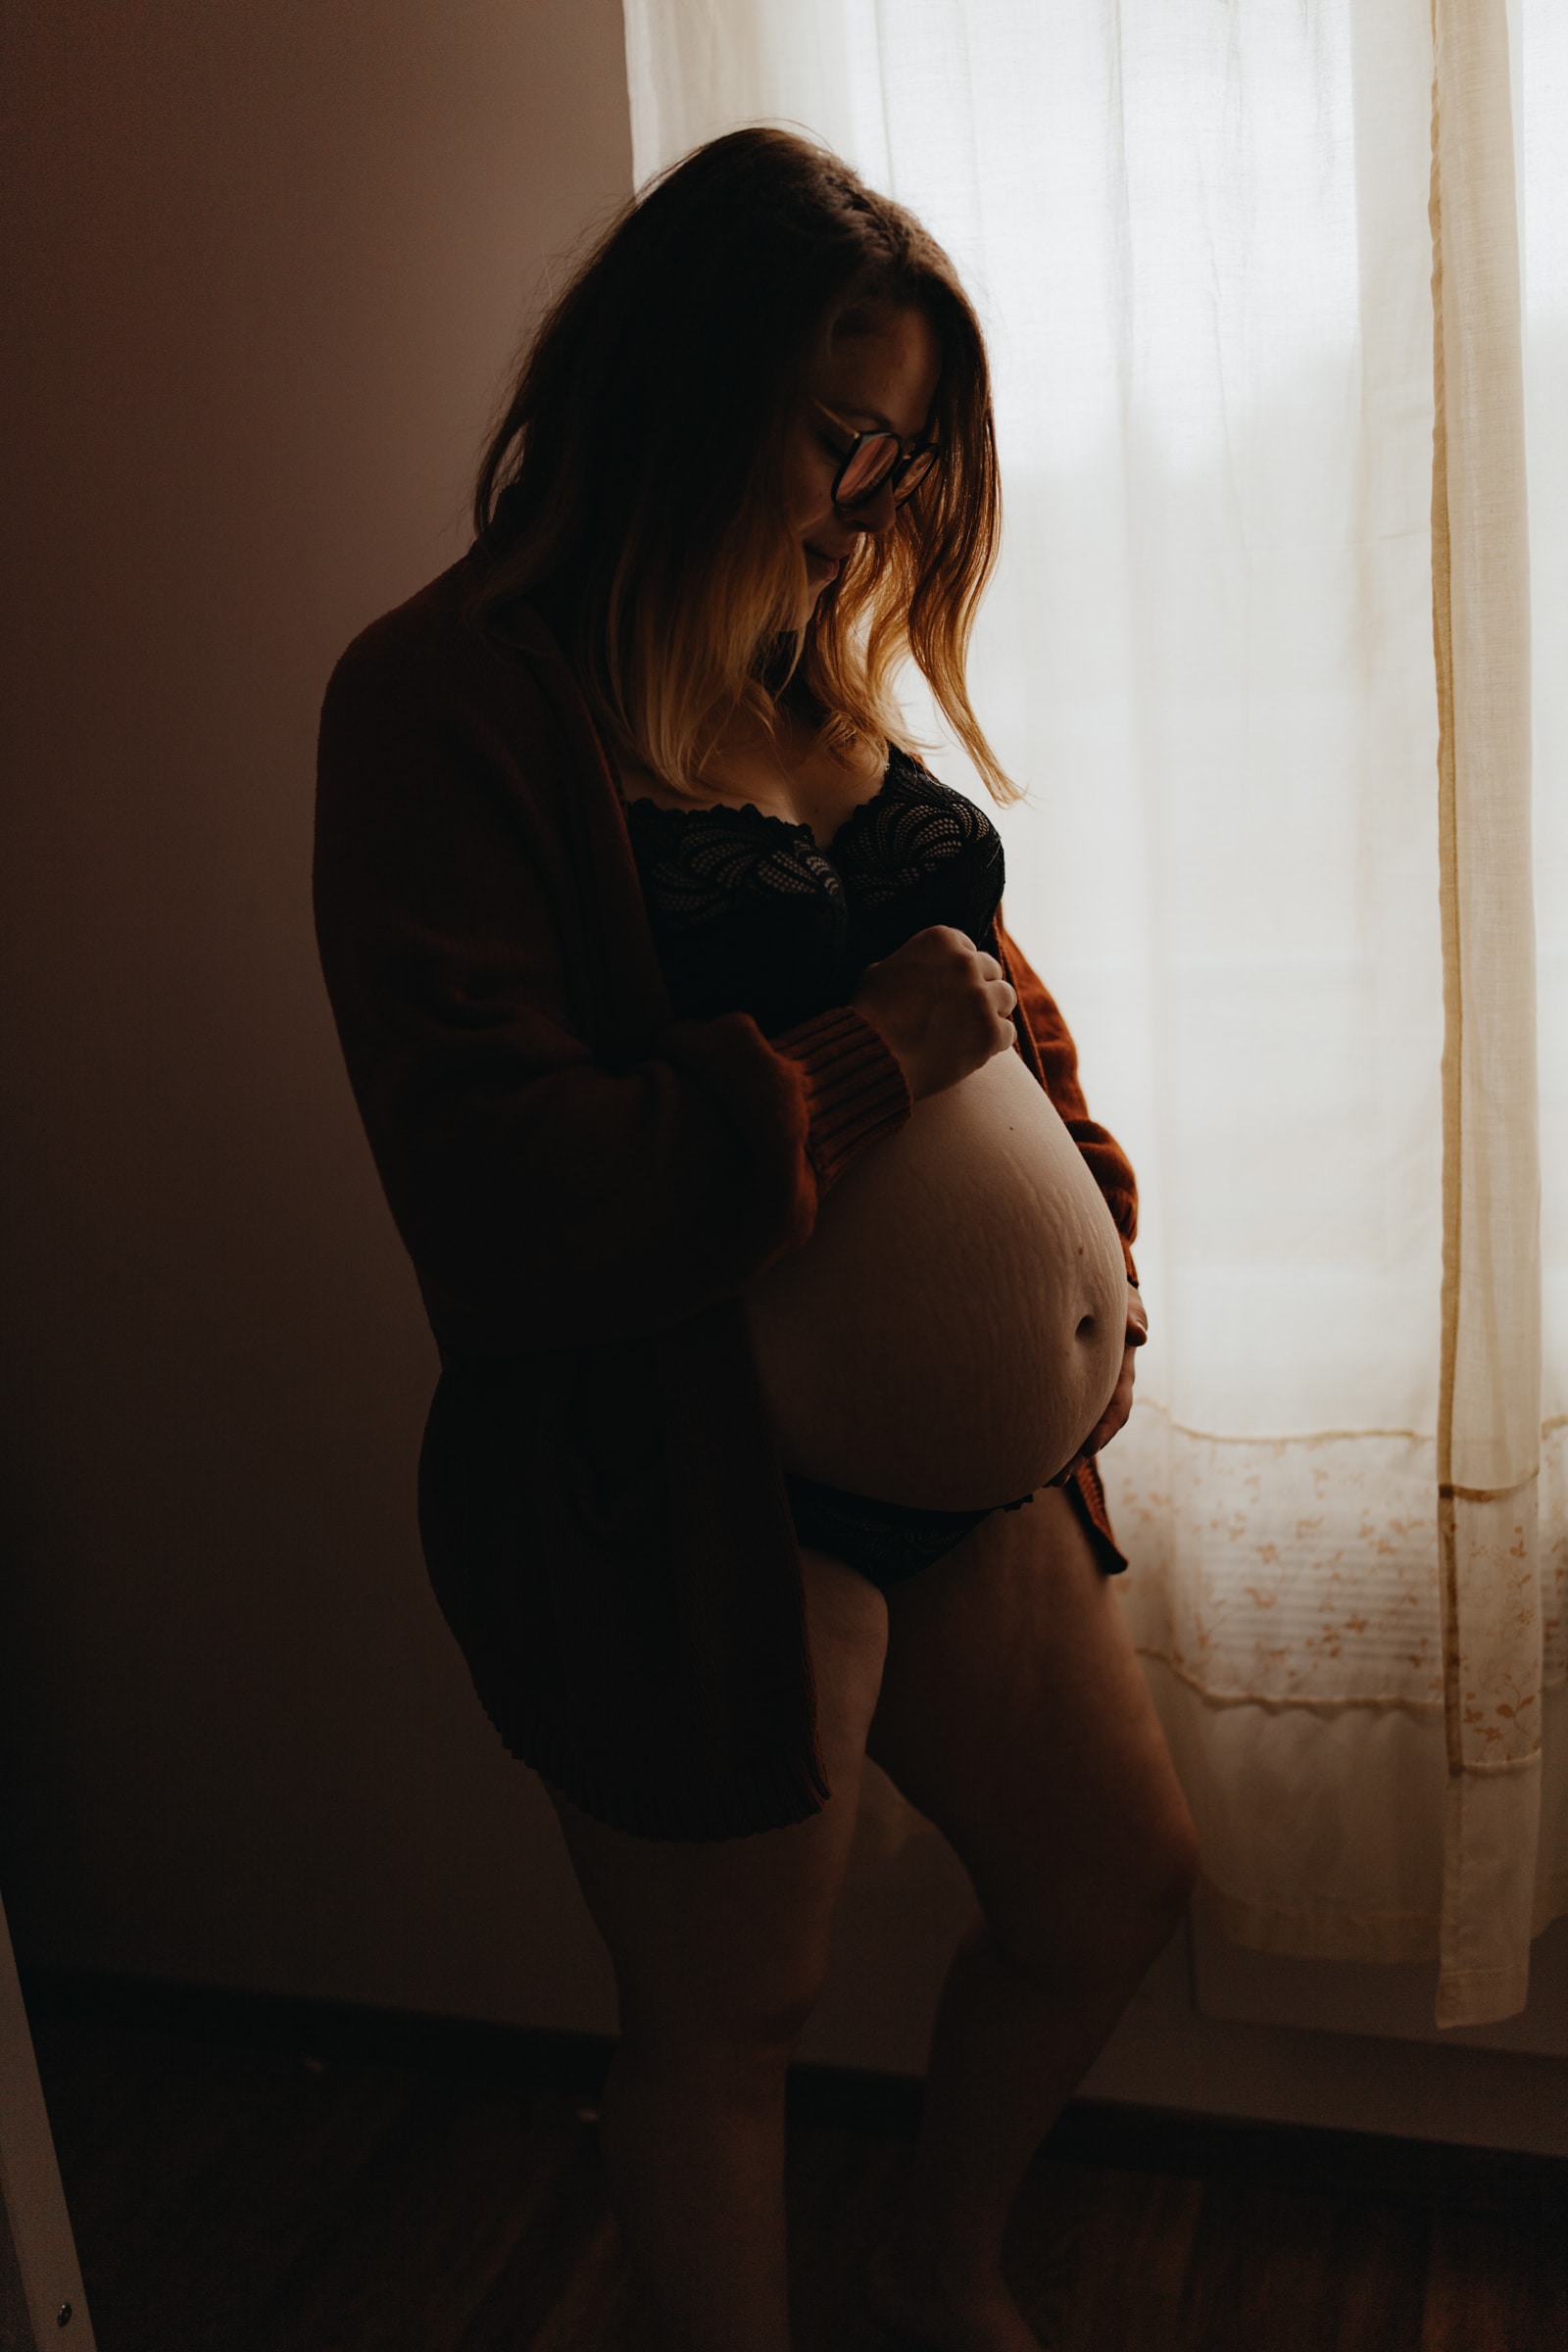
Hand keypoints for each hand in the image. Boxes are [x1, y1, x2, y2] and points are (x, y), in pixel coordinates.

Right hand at [850, 925, 1017, 1101]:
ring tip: (967, 1030)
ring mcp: (981, 998)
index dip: (959, 972)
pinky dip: (992, 1043)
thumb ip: (907, 963)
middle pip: (992, 971)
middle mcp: (965, 963)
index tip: (948, 988)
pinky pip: (1007, 1033)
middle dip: (979, 989)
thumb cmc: (867, 1016)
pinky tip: (969, 1050)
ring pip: (1005, 998)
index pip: (969, 949)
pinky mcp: (990, 1033)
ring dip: (990, 1012)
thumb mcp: (879, 972)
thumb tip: (914, 968)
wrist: (871, 1057)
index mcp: (940, 940)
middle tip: (960, 1012)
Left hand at [1046, 1282, 1146, 1486]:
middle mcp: (1105, 1387)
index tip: (1089, 1448)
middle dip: (1076, 1455)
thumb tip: (1139, 1335)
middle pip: (1093, 1428)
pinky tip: (1028, 1454)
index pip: (1117, 1404)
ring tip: (1040, 1481)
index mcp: (1120, 1371)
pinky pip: (1061, 1416)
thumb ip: (1131, 1315)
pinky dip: (1049, 1435)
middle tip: (1054, 1478)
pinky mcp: (1070, 1389)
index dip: (1104, 1427)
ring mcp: (1088, 1391)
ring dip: (1062, 1455)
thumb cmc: (1115, 1296)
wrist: (1100, 1293)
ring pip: (1076, 1428)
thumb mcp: (1126, 1302)